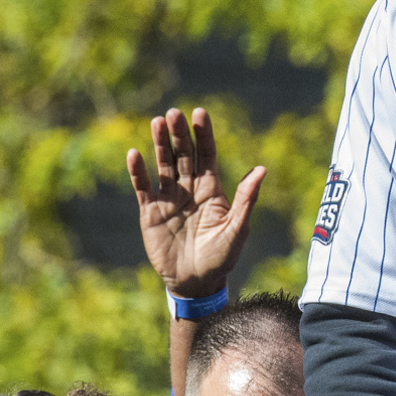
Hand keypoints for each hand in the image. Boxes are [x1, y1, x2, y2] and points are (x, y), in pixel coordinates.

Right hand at [127, 107, 265, 297]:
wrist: (196, 282)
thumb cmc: (222, 257)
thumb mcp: (237, 229)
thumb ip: (245, 199)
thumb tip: (261, 169)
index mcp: (211, 188)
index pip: (207, 154)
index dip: (203, 134)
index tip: (200, 113)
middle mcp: (189, 188)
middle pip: (183, 154)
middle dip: (179, 134)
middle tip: (174, 113)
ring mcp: (169, 198)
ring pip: (163, 165)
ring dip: (159, 144)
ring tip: (156, 122)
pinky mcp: (151, 212)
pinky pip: (143, 187)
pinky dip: (138, 171)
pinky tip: (134, 154)